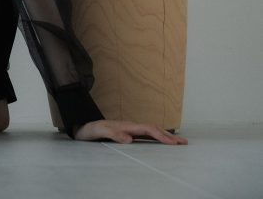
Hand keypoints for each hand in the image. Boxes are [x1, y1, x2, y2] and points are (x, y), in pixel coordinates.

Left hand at [72, 120, 187, 143]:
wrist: (84, 126)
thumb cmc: (91, 129)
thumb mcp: (100, 132)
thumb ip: (113, 134)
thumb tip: (129, 139)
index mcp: (127, 126)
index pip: (148, 129)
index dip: (161, 135)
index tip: (173, 143)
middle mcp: (131, 126)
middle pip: (153, 129)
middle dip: (169, 135)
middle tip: (184, 143)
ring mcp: (130, 129)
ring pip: (152, 131)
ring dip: (165, 136)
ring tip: (179, 142)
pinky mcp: (128, 133)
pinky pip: (147, 135)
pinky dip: (157, 137)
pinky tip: (162, 141)